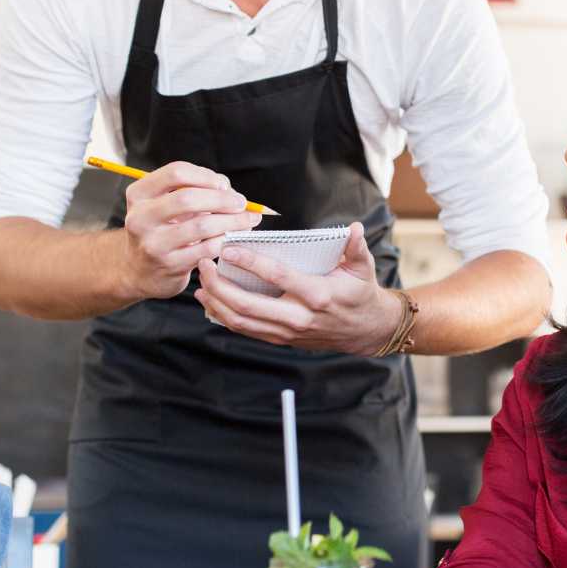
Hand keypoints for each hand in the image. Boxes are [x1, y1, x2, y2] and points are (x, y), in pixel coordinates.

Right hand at [121, 162, 261, 300]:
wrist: (140, 271)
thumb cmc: (161, 230)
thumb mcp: (165, 205)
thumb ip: (193, 190)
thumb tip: (228, 189)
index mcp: (139, 194)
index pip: (175, 173)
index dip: (205, 175)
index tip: (224, 184)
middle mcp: (140, 218)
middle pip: (187, 197)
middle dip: (222, 198)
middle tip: (241, 203)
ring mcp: (153, 243)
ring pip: (202, 225)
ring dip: (232, 220)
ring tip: (248, 219)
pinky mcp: (170, 265)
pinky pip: (207, 248)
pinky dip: (226, 240)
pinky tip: (235, 237)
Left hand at [194, 223, 402, 353]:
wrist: (364, 331)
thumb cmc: (360, 294)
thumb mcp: (363, 268)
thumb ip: (356, 247)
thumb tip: (355, 228)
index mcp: (317, 295)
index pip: (277, 276)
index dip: (250, 263)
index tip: (229, 249)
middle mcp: (298, 317)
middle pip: (247, 305)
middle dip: (219, 285)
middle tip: (205, 264)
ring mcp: (286, 332)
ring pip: (241, 321)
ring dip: (215, 302)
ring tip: (201, 282)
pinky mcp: (280, 339)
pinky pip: (245, 330)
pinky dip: (223, 316)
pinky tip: (210, 301)